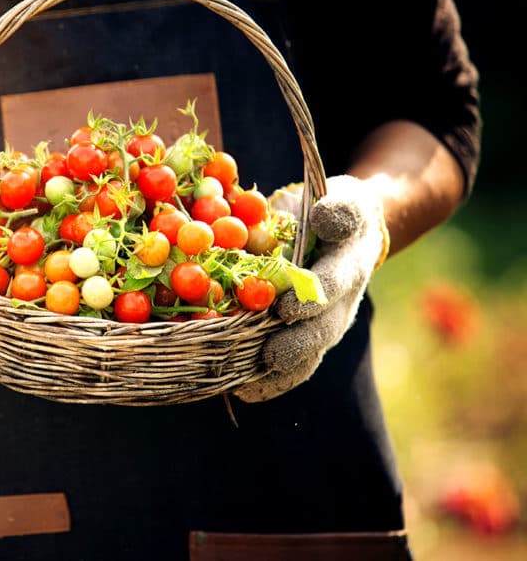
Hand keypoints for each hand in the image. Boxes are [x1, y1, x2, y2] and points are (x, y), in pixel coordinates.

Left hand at [234, 175, 388, 402]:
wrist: (345, 234)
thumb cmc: (334, 212)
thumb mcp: (344, 200)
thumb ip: (339, 209)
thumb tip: (324, 216)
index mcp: (349, 264)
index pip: (334, 282)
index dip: (311, 297)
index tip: (287, 309)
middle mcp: (341, 302)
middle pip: (322, 330)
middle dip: (296, 345)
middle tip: (271, 356)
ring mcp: (325, 324)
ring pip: (308, 355)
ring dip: (280, 372)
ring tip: (247, 384)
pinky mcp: (307, 337)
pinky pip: (292, 366)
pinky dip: (268, 381)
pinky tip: (242, 391)